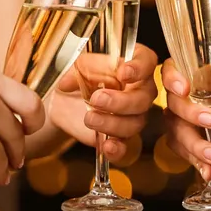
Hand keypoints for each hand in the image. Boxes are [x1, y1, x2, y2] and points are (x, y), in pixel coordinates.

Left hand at [50, 43, 157, 160]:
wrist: (63, 97)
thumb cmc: (78, 72)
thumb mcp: (76, 63)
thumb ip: (77, 69)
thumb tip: (67, 82)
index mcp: (133, 62)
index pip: (147, 61)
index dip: (139, 68)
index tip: (123, 73)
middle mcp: (139, 88)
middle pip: (144, 98)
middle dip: (122, 101)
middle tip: (97, 99)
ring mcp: (132, 114)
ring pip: (136, 123)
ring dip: (113, 123)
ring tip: (89, 118)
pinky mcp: (119, 135)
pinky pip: (126, 146)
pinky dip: (118, 149)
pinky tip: (106, 146)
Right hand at [160, 58, 210, 179]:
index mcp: (189, 77)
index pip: (169, 72)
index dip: (173, 79)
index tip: (185, 88)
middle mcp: (179, 100)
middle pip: (173, 105)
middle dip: (191, 114)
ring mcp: (180, 125)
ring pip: (178, 134)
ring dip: (197, 145)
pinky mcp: (188, 147)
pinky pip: (188, 156)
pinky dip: (200, 164)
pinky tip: (209, 172)